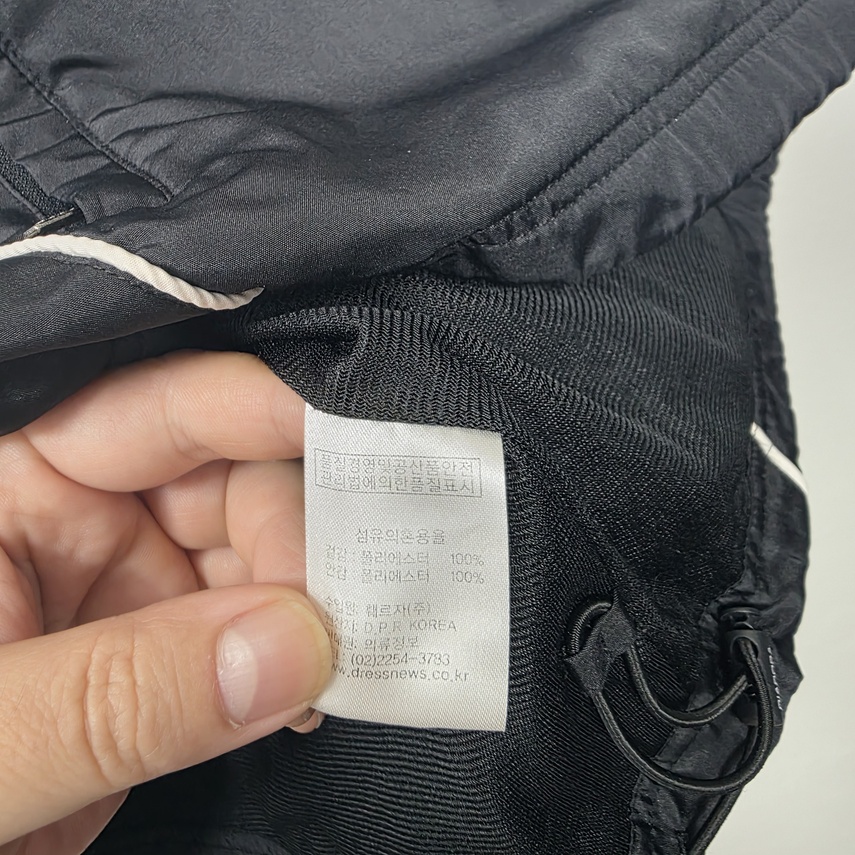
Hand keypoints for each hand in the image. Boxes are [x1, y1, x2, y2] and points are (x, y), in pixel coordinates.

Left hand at [0, 351, 329, 854]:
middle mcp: (80, 524)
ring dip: (316, 598)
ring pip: (263, 556)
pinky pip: (263, 636)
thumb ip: (117, 694)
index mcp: (9, 489)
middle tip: (350, 600)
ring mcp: (133, 595)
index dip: (260, 406)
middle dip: (301, 529)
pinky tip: (314, 694)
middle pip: (233, 478)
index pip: (152, 412)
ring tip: (347, 654)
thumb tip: (291, 646)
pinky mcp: (170, 664)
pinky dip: (305, 657)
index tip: (358, 435)